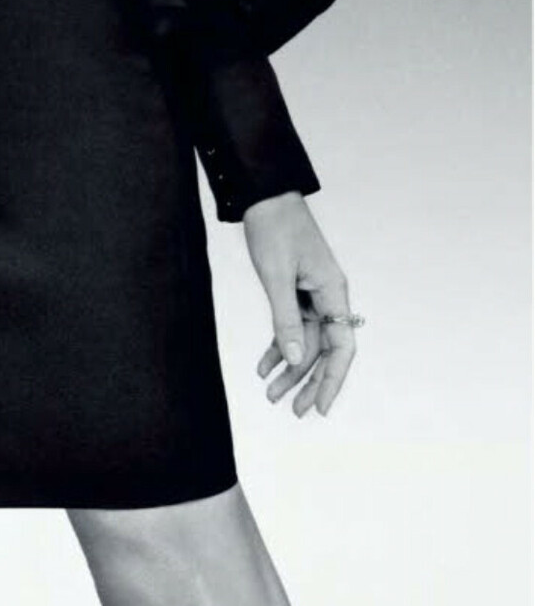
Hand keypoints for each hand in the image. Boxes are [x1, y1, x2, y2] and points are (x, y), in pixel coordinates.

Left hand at [243, 192, 358, 417]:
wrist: (263, 194)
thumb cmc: (274, 228)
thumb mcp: (276, 276)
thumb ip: (286, 319)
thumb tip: (296, 360)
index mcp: (333, 291)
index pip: (341, 347)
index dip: (333, 380)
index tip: (321, 408)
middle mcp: (328, 295)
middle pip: (323, 349)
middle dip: (309, 381)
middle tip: (292, 410)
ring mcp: (311, 293)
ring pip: (304, 340)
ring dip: (289, 367)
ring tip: (270, 393)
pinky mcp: (295, 288)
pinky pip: (291, 325)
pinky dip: (278, 345)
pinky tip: (264, 365)